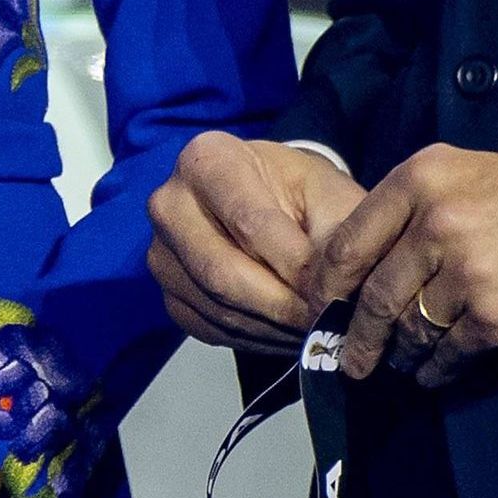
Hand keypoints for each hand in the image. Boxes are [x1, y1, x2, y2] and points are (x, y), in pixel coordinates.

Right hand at [150, 129, 370, 353]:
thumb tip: (333, 298)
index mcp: (207, 159)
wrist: (274, 203)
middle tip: (327, 321)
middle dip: (283, 306)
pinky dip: (256, 337)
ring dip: (273, 327)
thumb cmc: (304, 193)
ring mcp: (161, 251)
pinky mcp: (168, 292)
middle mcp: (169, 202)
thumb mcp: (331, 196)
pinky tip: (287, 328)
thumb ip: (336, 239)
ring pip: (218, 307)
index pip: (250, 224)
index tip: (335, 292)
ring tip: (315, 326)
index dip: (298, 265)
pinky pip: (211, 328)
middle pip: (223, 272)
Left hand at [312, 141, 497, 387]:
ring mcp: (468, 276)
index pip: (349, 245)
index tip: (320, 309)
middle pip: (374, 297)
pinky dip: (436, 369)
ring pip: (410, 330)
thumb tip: (356, 266)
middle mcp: (437, 225)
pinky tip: (432, 372)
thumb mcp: (460, 172)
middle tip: (348, 358)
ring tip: (396, 362)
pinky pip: (449, 354)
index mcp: (420, 181)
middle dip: (356, 336)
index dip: (327, 287)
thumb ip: (407, 210)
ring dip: (399, 353)